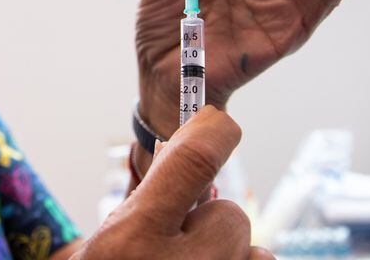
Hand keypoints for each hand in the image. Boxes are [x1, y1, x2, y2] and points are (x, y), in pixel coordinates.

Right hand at [72, 106, 272, 259]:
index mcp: (133, 239)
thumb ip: (152, 199)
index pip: (193, 165)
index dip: (213, 133)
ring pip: (257, 252)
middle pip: (231, 215)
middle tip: (179, 245)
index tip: (220, 123)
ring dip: (233, 256)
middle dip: (210, 222)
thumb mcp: (113, 239)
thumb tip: (197, 145)